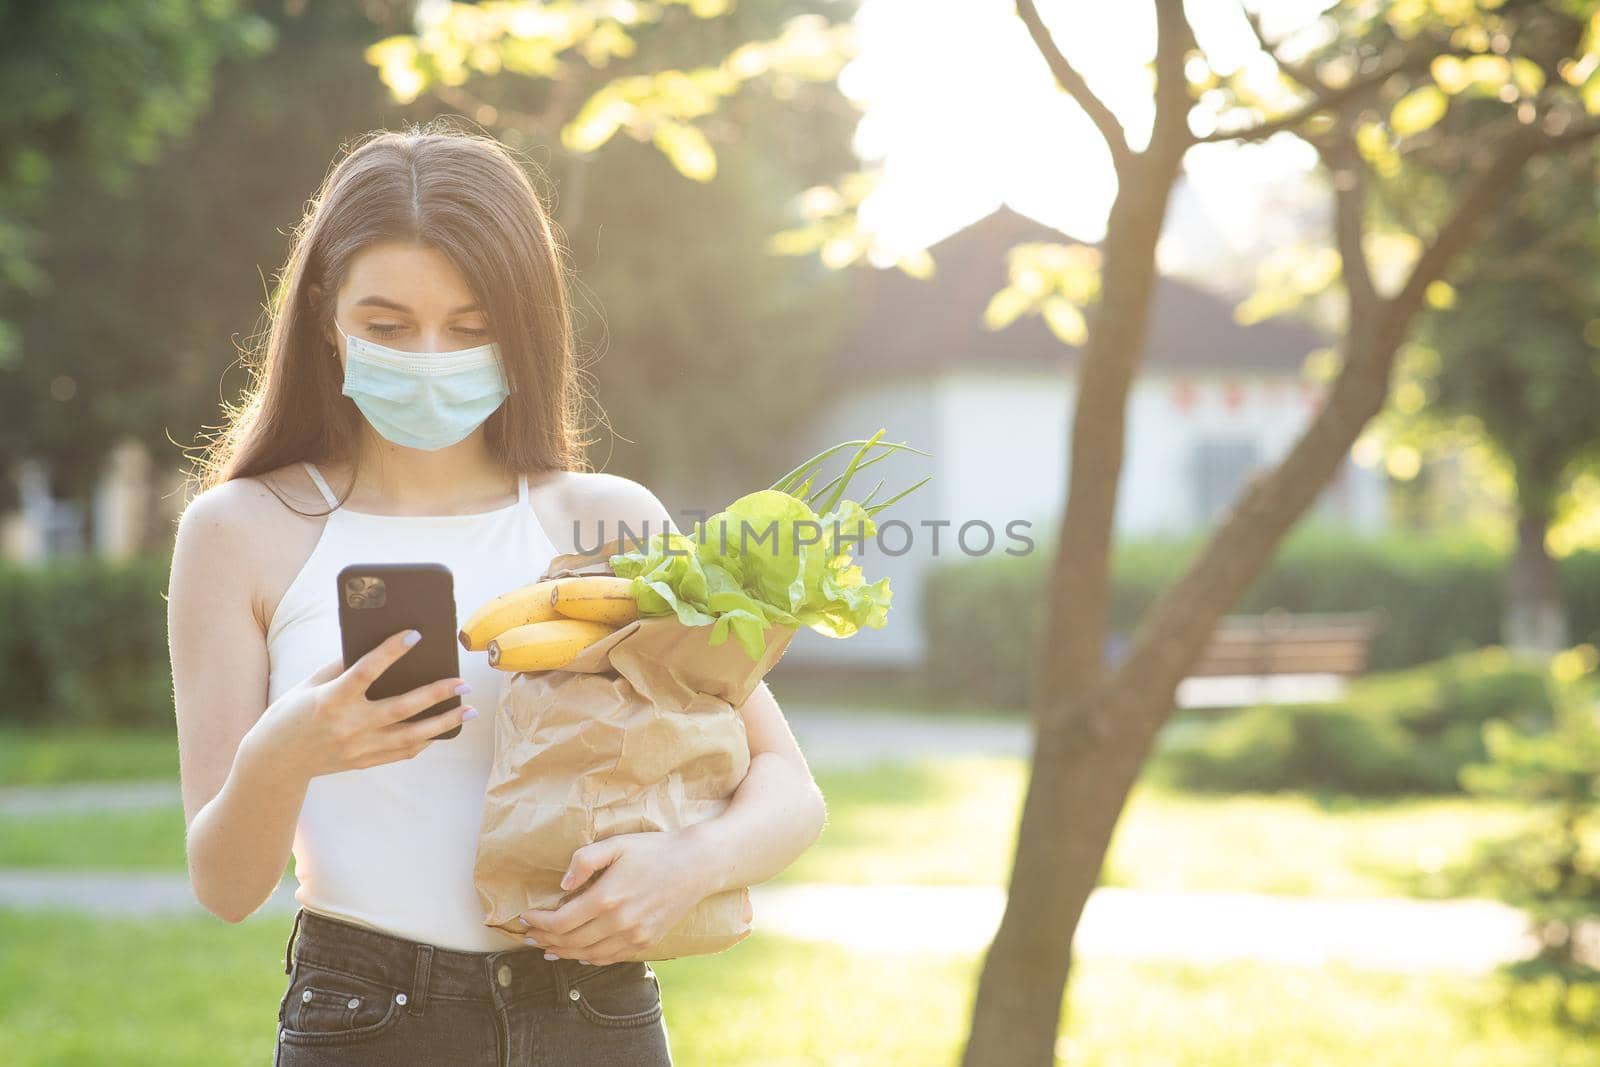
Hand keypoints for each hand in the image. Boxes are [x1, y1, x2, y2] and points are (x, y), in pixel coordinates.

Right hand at [246, 627, 476, 780]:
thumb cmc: (290, 714)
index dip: (391, 651)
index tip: (415, 635)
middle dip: (436, 694)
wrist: (274, 762)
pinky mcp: (363, 762)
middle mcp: (347, 726)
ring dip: (443, 722)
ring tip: (469, 710)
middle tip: (463, 682)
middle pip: (401, 708)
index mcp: (331, 700)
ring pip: (410, 736)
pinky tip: (443, 729)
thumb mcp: (310, 684)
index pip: (366, 671)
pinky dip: (425, 740)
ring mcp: (357, 748)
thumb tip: (374, 645)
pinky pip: (402, 753)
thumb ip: (341, 667)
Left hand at [512, 831, 710, 965]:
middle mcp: (619, 923)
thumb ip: (584, 861)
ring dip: (563, 952)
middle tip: (528, 936)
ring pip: (588, 954)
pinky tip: (579, 954)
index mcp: (607, 898)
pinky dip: (589, 958)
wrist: (697, 865)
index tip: (524, 916)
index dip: (538, 921)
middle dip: (544, 939)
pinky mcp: (646, 942)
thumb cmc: (655, 850)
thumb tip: (562, 884)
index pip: (561, 921)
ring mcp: (634, 936)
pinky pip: (611, 958)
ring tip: (546, 948)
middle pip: (570, 941)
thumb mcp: (616, 844)